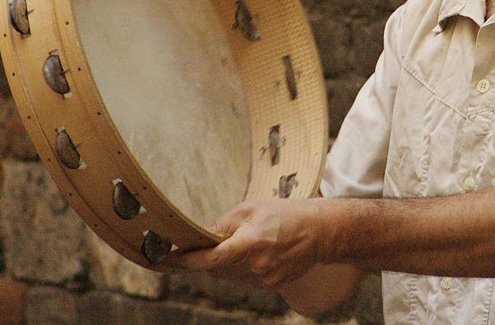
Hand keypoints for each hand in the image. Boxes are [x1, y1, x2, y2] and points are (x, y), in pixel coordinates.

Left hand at [173, 198, 321, 288]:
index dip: (189, 260)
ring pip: (230, 276)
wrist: (321, 231)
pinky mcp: (271, 285)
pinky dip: (243, 269)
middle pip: (217, 269)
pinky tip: (258, 253)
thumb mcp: (252, 209)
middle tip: (215, 244)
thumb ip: (224, 224)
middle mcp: (257, 265)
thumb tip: (199, 235)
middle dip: (211, 258)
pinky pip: (245, 280)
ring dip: (227, 264)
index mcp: (251, 242)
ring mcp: (265, 279)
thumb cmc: (286, 214)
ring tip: (246, 244)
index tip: (173, 259)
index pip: (212, 257)